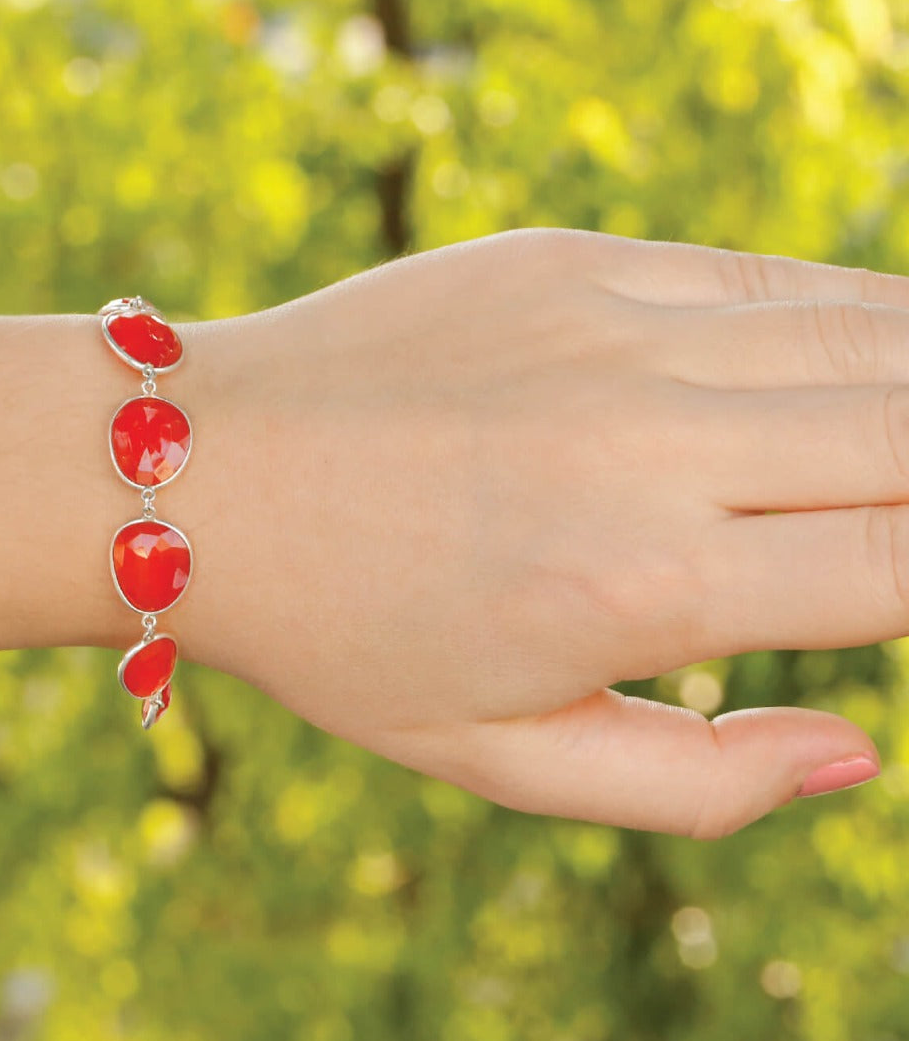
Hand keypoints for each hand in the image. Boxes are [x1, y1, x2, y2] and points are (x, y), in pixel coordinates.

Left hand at [168, 228, 908, 836]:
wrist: (202, 473)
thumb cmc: (343, 633)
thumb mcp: (500, 758)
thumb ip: (695, 781)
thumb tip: (856, 749)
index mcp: (641, 584)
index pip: (903, 567)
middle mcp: (646, 440)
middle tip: (906, 518)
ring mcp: (609, 327)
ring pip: (870, 333)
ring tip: (900, 440)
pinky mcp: (568, 259)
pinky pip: (762, 278)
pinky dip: (848, 315)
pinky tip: (864, 353)